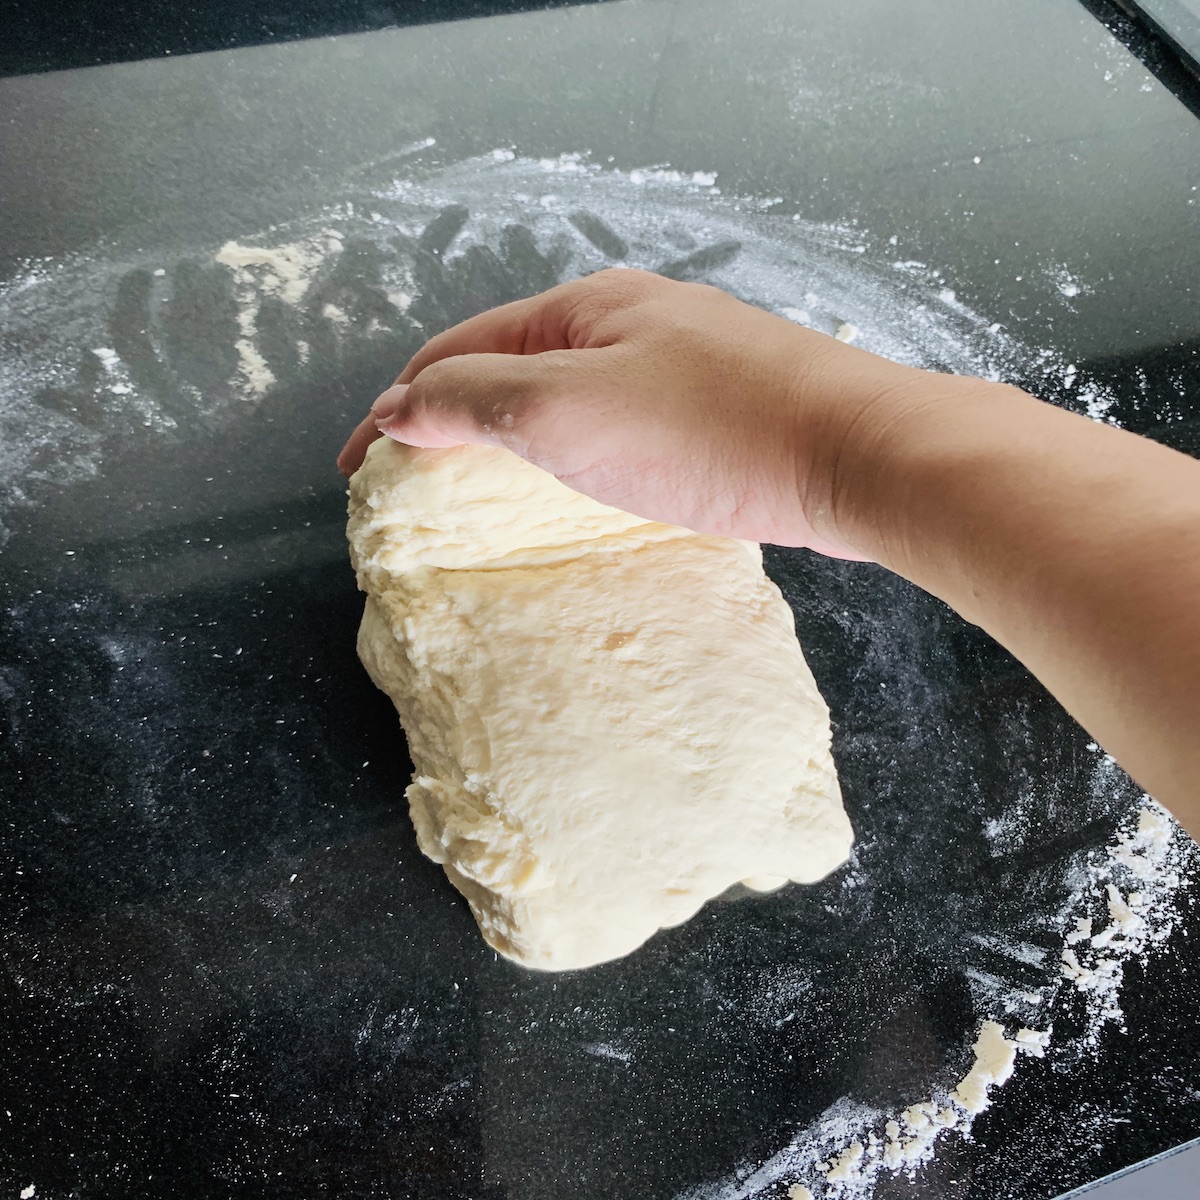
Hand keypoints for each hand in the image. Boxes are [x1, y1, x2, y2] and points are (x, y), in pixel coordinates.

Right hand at [337, 269, 946, 556]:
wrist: (858, 456)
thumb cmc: (711, 431)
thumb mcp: (567, 410)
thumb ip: (473, 401)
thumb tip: (397, 404)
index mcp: (585, 308)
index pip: (459, 351)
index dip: (399, 407)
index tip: (358, 468)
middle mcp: (630, 321)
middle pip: (511, 365)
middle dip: (452, 416)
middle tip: (412, 480)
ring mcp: (680, 363)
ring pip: (567, 397)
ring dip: (512, 436)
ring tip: (478, 488)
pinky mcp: (718, 410)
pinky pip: (617, 424)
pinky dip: (573, 453)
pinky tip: (577, 486)